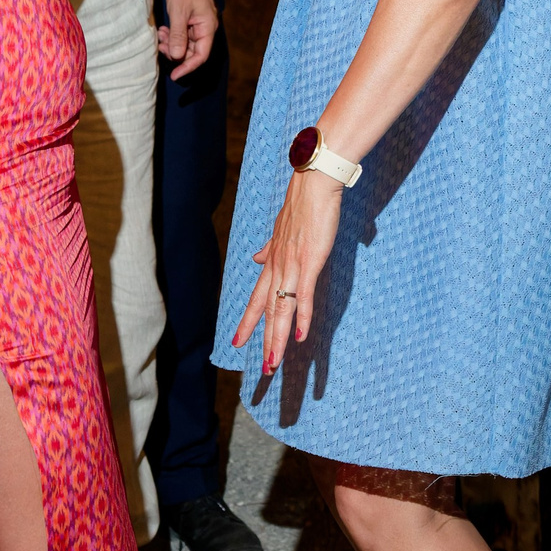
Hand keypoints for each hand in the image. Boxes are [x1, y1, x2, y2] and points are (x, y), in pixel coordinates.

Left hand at [160, 0, 216, 77]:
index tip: (174, 75)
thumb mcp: (178, 12)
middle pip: (193, 51)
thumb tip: (177, 57)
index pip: (200, 56)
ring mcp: (200, 22)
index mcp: (208, 27)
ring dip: (173, 42)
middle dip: (176, 52)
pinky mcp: (193, 17)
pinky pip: (184, 32)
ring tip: (160, 35)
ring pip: (187, 42)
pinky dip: (174, 34)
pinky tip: (163, 29)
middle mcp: (206, 27)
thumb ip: (178, 36)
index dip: (187, 67)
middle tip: (160, 46)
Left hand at [230, 166, 344, 374]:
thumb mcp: (280, 230)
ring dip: (278, 339)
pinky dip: (301, 318)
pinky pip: (304, 296)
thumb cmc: (302, 205)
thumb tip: (256, 256)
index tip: (237, 341)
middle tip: (261, 367)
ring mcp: (292, 266)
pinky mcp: (309, 262)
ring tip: (273, 363)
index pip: (256, 298)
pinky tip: (300, 338)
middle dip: (263, 340)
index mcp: (273, 261)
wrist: (312, 183)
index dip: (247, 321)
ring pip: (281, 310)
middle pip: (266, 311)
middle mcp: (277, 267)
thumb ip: (269, 248)